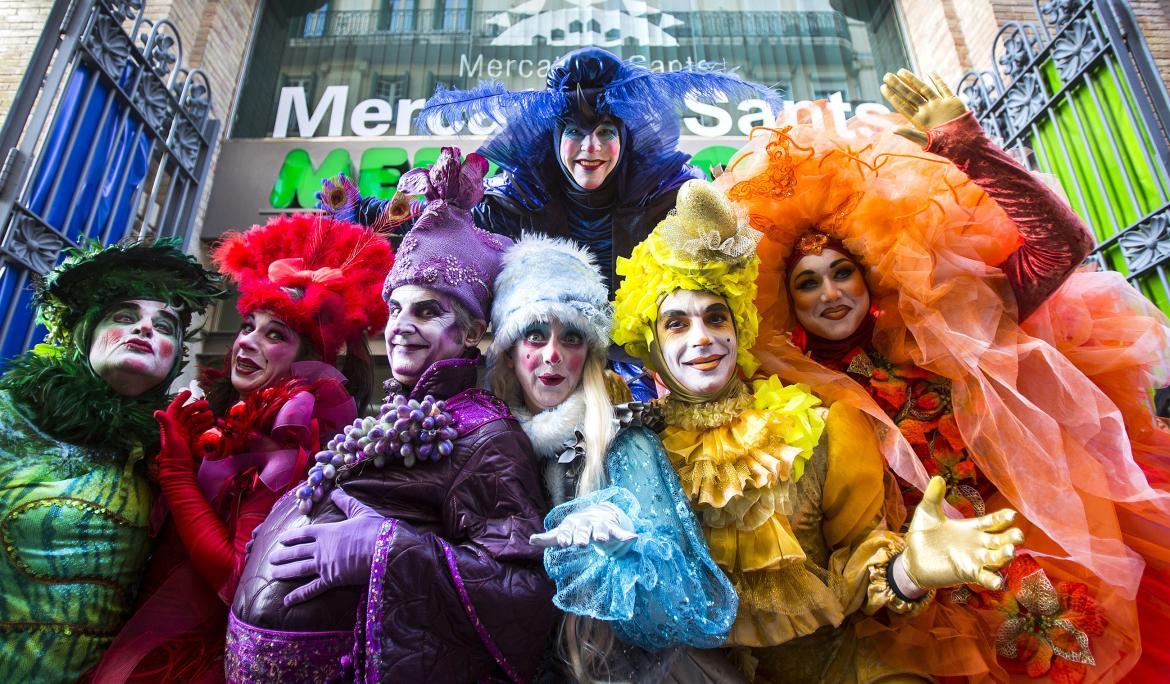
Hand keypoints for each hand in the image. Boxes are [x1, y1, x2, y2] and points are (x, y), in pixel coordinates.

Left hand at [155, 390, 213, 472]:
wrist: (179, 471)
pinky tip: (210, 423)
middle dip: (196, 407)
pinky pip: (197, 429)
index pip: (174, 408)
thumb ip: (166, 424)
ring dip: (201, 416)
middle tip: (207, 404)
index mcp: (170, 426)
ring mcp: (183, 435)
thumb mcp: (170, 438)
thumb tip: (157, 411)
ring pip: (193, 421)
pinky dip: (203, 425)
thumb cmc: (174, 454)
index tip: (188, 391)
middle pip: (186, 413)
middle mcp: (176, 429)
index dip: (180, 399)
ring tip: (211, 414)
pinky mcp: (190, 441)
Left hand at [271, 489, 385, 605]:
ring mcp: (324, 565)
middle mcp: (321, 548)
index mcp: (327, 531)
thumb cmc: (375, 529)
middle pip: (297, 551)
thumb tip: (335, 491)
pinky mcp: (331, 580)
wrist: (385, 548)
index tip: (282, 539)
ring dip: (284, 571)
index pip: (304, 533)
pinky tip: (287, 601)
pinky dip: (298, 596)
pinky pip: (311, 589)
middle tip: (271, 558)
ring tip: (273, 573)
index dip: (292, 536)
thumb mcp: (361, 512)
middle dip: (283, 555)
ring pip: (299, 569)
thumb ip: (346, 503)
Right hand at [315, 173, 360, 222]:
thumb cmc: (357, 201)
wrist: (361, 213)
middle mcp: (336, 202)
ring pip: (325, 207)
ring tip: (317, 204)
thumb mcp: (352, 191)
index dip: (326, 183)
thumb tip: (340, 173)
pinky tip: (320, 214)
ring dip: (320, 206)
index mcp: (339, 195)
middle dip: (319, 195)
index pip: (331, 188)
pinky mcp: (336, 217)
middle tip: (316, 194)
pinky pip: (328, 217)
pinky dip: (324, 217)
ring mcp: (335, 210)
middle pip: (325, 198)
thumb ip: (346, 183)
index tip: (323, 180)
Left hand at [530, 503, 636, 554]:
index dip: (564, 536)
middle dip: (582, 536)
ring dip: (602, 534)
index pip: (566, 530)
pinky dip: (626, 534)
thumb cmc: (576, 528)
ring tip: (603, 539)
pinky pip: (619, 531)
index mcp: (572, 525)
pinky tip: (633, 537)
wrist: (598, 513)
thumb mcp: (563, 532)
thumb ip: (548, 538)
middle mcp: (586, 523)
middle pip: (583, 530)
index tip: (562, 543)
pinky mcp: (613, 528)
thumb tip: (531, 540)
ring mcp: (600, 525)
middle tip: (580, 543)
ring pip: (600, 530)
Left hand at [880, 69, 968, 145]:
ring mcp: (939, 105)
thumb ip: (909, 134)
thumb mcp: (925, 140)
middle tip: (887, 75)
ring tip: (901, 71)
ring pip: (923, 89)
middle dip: (899, 85)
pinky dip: (937, 80)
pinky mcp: (952, 101)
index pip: (903, 105)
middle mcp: (927, 110)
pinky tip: (930, 72)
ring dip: (913, 80)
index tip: (883, 87)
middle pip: (910, 95)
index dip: (893, 96)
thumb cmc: (945, 145)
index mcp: (919, 120)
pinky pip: (943, 88)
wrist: (966, 143)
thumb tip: (892, 130)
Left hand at [900, 476, 1022, 590]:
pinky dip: (992, 580)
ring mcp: (975, 560)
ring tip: (1010, 552)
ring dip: (1005, 556)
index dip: (1003, 518)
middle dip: (1011, 538)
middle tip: (1018, 535)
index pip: (993, 521)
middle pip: (1002, 540)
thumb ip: (933, 497)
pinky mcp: (967, 573)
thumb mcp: (927, 513)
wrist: (911, 558)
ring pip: (997, 559)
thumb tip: (937, 477)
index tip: (1011, 515)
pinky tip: (997, 581)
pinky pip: (984, 577)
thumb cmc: (923, 534)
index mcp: (972, 527)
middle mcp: (978, 544)